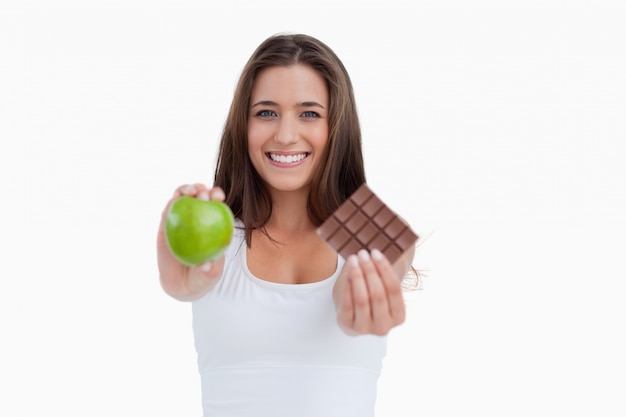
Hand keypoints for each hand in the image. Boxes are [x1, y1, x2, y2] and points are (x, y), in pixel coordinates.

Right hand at [157, 183, 226, 300]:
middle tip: (202, 194)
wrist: (181, 284)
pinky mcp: (166, 224)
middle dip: (201, 189)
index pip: (217, 206)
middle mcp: (197, 219)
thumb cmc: (201, 278)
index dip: (217, 196)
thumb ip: (209, 271)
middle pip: (200, 197)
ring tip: (188, 192)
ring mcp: (181, 220)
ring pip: (182, 199)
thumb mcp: (209, 276)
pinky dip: (171, 203)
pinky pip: (168, 211)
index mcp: (213, 225)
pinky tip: (173, 200)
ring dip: (185, 190)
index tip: (218, 197)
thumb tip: (205, 267)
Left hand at [334, 249, 405, 335]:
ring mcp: (366, 329)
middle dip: (370, 270)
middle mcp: (384, 327)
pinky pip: (348, 303)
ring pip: (363, 299)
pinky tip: (348, 272)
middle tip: (362, 253)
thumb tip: (396, 238)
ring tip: (354, 259)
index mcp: (399, 317)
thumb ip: (387, 271)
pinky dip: (348, 286)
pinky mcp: (348, 326)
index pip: (394, 289)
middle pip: (378, 294)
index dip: (385, 269)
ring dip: (358, 276)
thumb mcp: (382, 288)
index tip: (376, 252)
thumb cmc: (371, 296)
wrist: (353, 316)